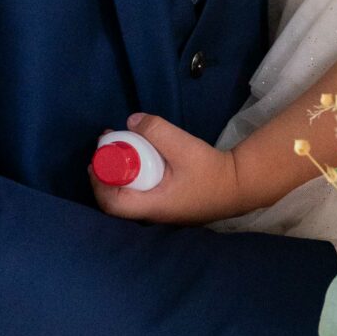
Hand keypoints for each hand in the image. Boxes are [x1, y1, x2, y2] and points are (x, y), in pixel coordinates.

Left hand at [90, 113, 245, 226]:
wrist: (240, 186)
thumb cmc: (211, 171)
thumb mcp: (183, 146)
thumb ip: (156, 131)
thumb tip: (131, 121)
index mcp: (152, 206)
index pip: (112, 203)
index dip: (98, 181)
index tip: (96, 159)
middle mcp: (153, 214)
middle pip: (116, 200)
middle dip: (106, 173)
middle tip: (108, 146)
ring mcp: (161, 213)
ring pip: (129, 197)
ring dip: (120, 174)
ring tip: (122, 148)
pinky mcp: (168, 206)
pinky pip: (141, 194)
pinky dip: (134, 177)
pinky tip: (140, 159)